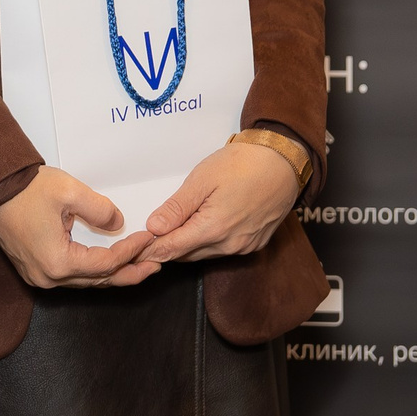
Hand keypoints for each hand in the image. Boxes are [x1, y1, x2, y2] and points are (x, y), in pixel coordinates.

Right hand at [0, 166, 157, 288]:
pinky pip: (71, 276)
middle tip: (156, 264)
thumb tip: (118, 224)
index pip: (106, 263)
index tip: (149, 237)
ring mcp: (38, 276)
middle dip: (129, 272)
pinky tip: (108, 263)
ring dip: (112, 274)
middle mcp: (48, 278)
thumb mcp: (69, 192)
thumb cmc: (24, 190)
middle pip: (98, 280)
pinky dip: (93, 270)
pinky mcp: (33, 269)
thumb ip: (101, 210)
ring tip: (138, 266)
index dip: (131, 251)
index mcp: (58, 263)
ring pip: (85, 281)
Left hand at [128, 142, 299, 273]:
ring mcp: (244, 247)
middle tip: (144, 241)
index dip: (150, 250)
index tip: (132, 250)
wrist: (284, 160)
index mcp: (213, 229)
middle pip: (186, 255)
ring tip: (169, 233)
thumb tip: (154, 228)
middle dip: (165, 249)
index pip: (171, 249)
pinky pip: (222, 250)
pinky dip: (206, 243)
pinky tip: (200, 229)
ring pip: (204, 254)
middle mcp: (230, 245)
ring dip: (186, 246)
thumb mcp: (203, 179)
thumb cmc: (244, 163)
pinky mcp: (255, 243)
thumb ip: (177, 207)